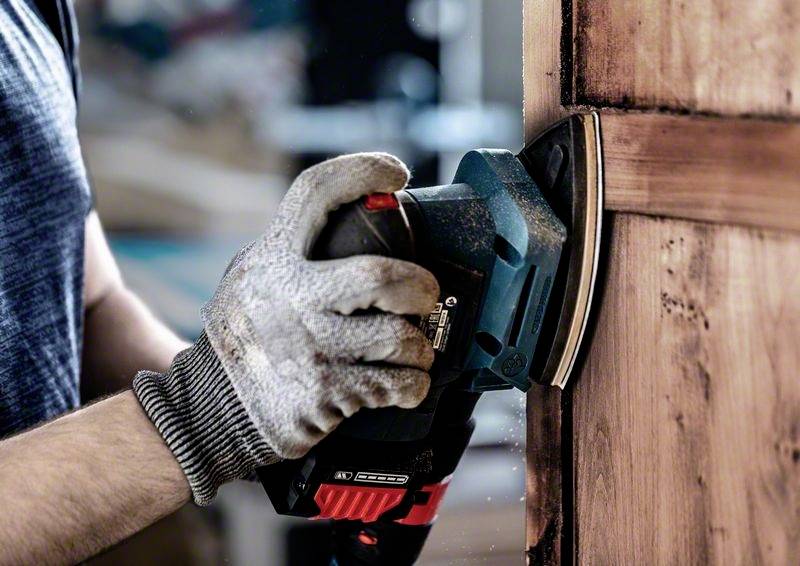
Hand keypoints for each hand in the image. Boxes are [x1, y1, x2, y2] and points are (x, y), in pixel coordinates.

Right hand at [134, 153, 438, 504]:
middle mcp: (292, 298)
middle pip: (381, 276)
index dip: (363, 170)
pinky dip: (414, 383)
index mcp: (273, 258)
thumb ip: (294, 252)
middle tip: (425, 294)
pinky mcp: (328, 394)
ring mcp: (312, 349)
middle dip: (419, 285)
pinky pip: (398, 384)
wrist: (212, 407)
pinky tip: (407, 381)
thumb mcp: (252, 277)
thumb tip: (361, 219)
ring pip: (399, 338)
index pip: (317, 191)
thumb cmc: (249, 332)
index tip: (397, 172)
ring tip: (413, 349)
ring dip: (420, 346)